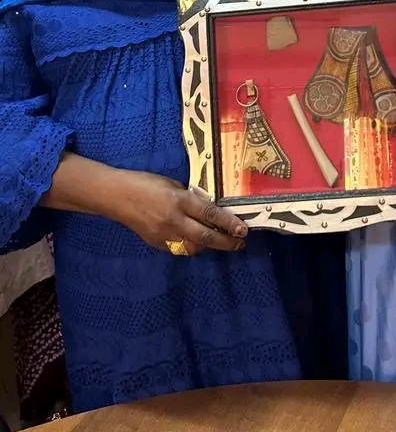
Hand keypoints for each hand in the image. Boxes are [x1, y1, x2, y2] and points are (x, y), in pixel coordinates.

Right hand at [115, 172, 247, 253]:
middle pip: (205, 237)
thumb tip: (208, 209)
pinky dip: (191, 245)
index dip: (228, 223)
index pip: (210, 214)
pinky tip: (195, 240)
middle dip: (226, 242)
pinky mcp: (157, 244)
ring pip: (194, 247)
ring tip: (220, 240)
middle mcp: (174, 220)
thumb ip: (190, 198)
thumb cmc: (145, 183)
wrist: (116, 197)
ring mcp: (164, 235)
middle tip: (240, 243)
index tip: (243, 230)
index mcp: (179, 200)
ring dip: (209, 245)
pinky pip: (180, 248)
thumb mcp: (172, 185)